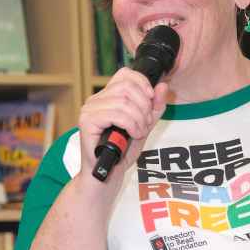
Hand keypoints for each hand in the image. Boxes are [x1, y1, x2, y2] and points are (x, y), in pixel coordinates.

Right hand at [77, 67, 168, 181]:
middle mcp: (96, 99)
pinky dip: (131, 124)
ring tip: (139, 132)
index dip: (143, 83)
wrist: (107, 175)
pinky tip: (133, 135)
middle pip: (127, 86)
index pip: (125, 74)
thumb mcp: (145, 125)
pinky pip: (116, 114)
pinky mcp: (87, 121)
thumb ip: (155, 107)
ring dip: (139, 118)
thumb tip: (162, 86)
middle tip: (146, 122)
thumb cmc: (121, 152)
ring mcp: (89, 109)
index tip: (151, 100)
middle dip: (144, 105)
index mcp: (108, 97)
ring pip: (123, 101)